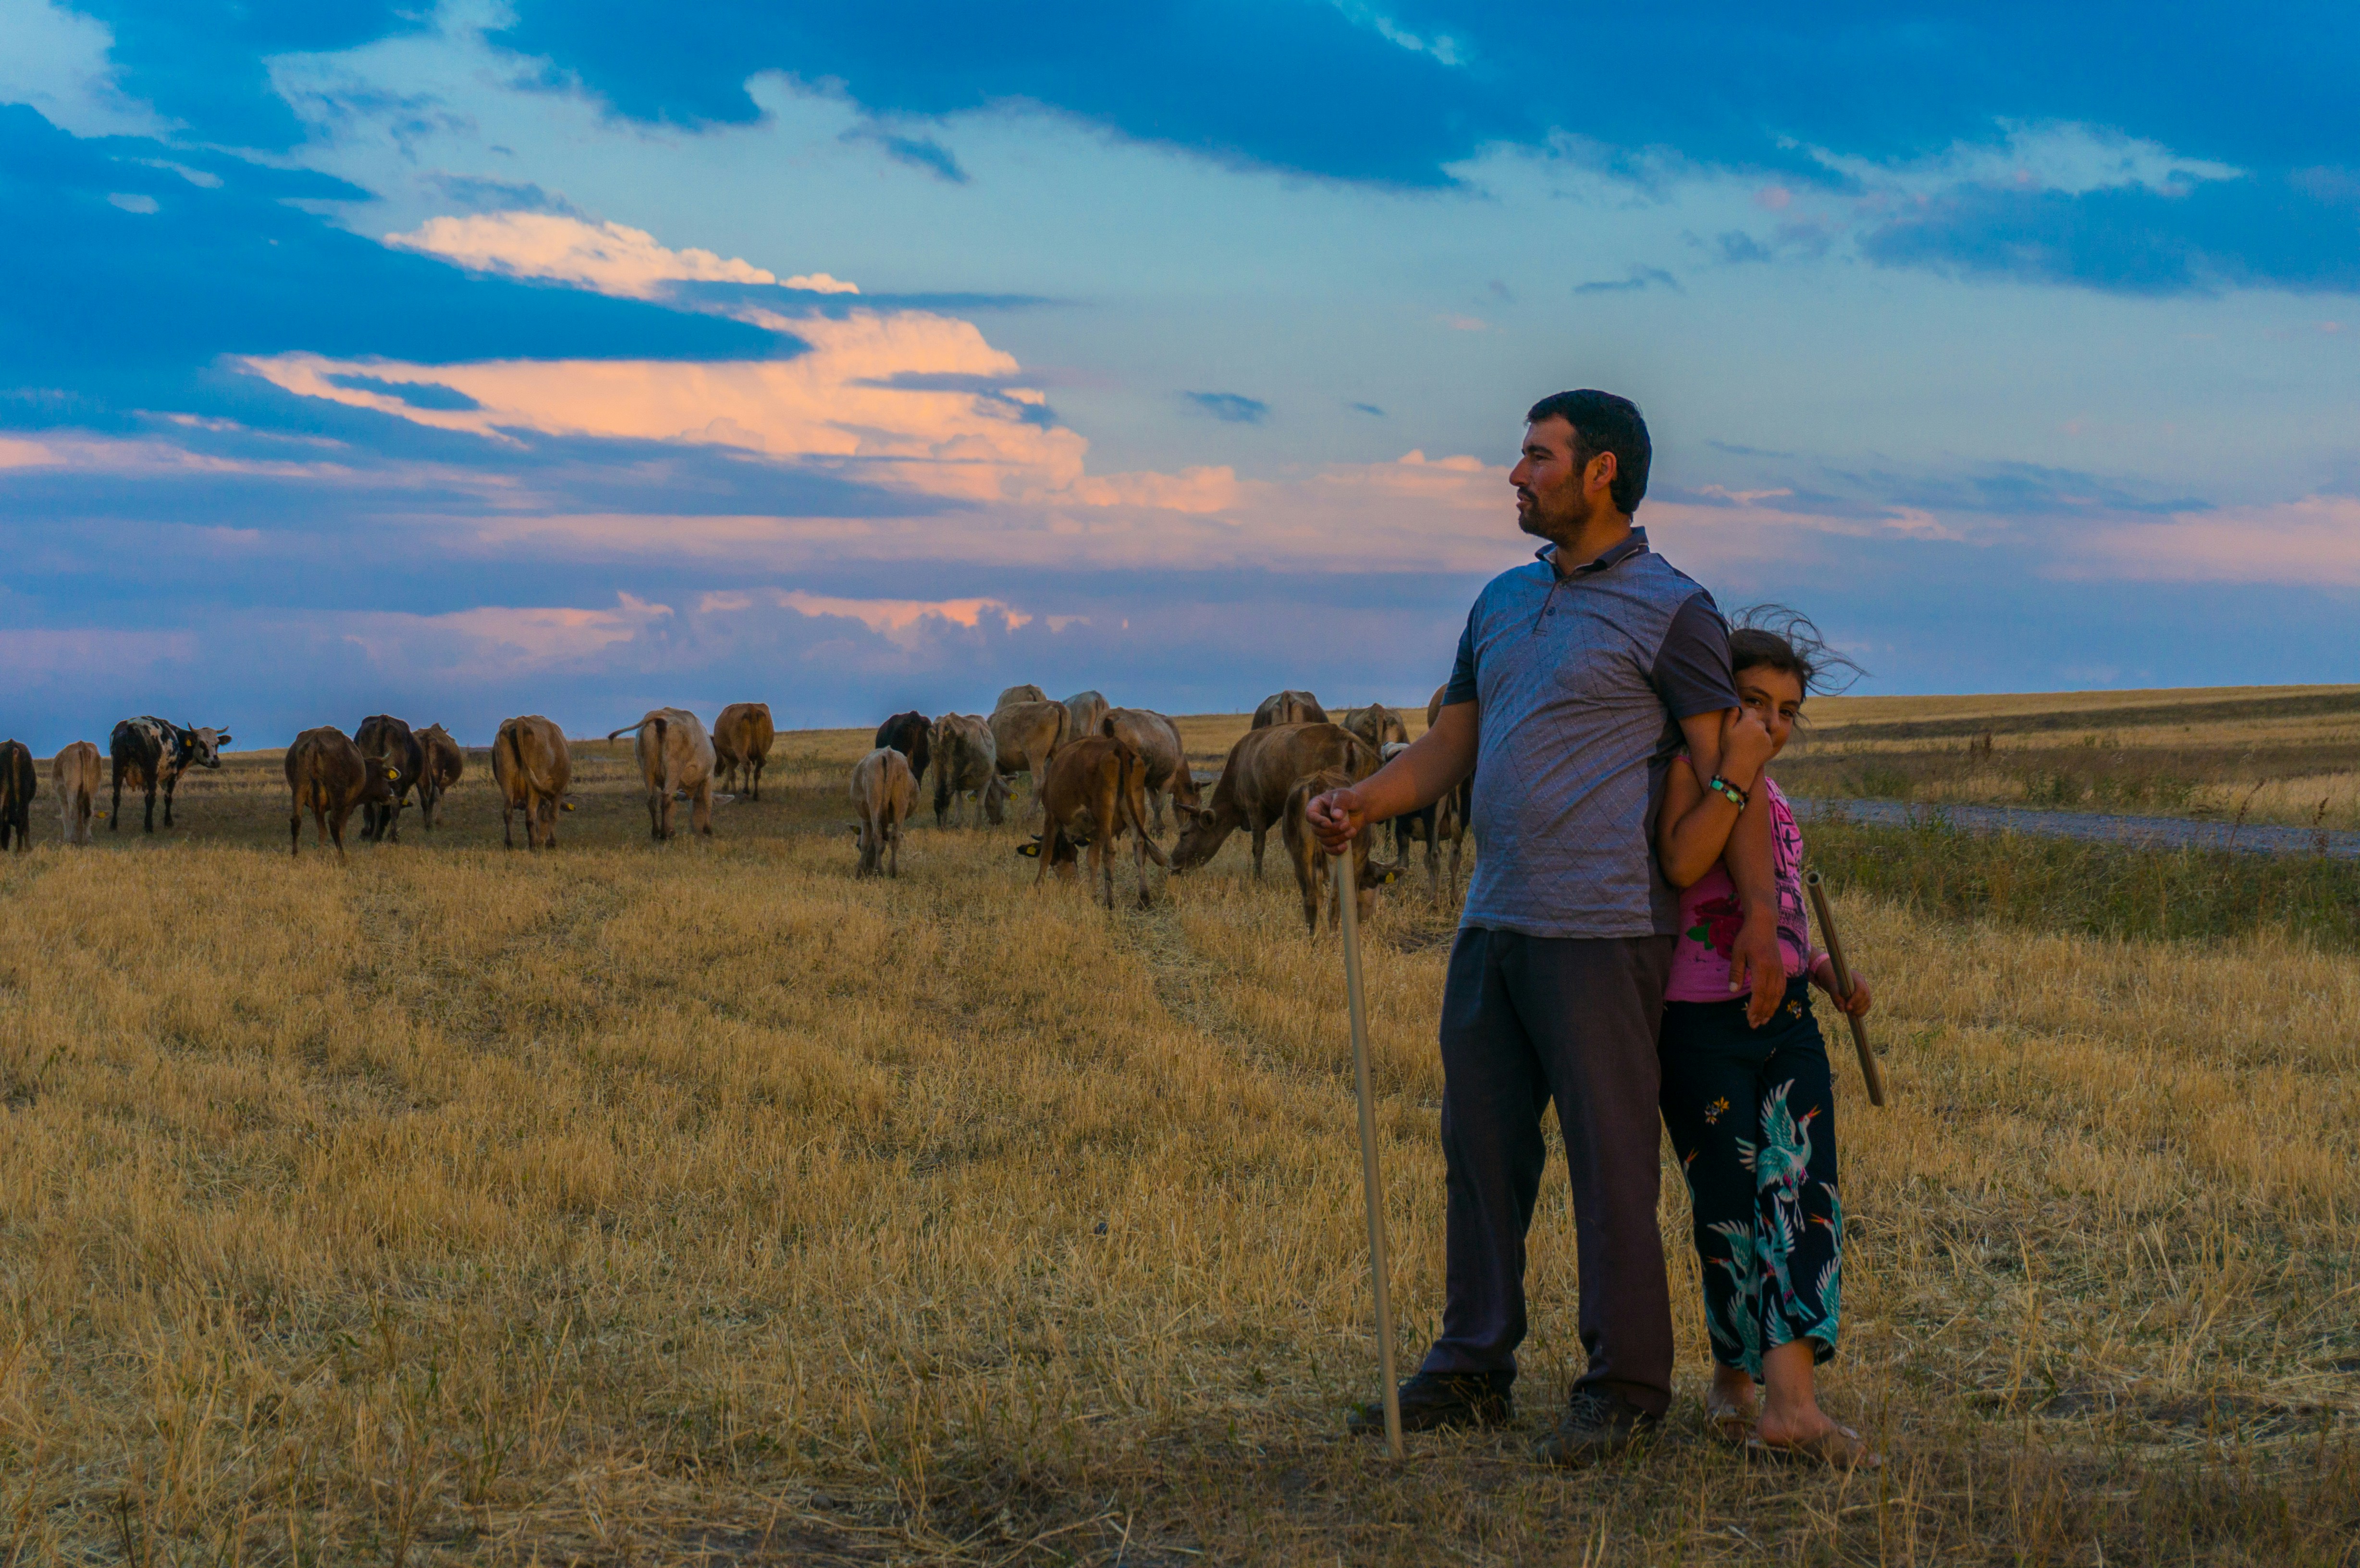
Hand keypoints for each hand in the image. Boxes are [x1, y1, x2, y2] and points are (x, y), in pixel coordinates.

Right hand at [1305, 787, 1366, 854]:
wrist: (1360, 808)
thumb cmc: (1350, 799)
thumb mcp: (1346, 796)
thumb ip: (1340, 803)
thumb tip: (1336, 817)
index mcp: (1316, 806)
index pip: (1310, 815)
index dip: (1317, 821)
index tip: (1328, 823)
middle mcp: (1317, 820)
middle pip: (1318, 831)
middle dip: (1333, 830)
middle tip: (1347, 824)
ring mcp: (1323, 831)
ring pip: (1324, 841)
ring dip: (1339, 838)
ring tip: (1353, 831)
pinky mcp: (1331, 840)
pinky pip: (1328, 849)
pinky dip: (1336, 850)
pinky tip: (1345, 846)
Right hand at [1719, 707, 1774, 789]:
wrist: (1739, 766)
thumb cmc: (1730, 748)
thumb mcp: (1725, 731)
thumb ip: (1731, 716)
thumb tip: (1735, 706)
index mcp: (1749, 721)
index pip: (1751, 711)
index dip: (1746, 715)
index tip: (1741, 723)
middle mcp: (1760, 727)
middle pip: (1758, 721)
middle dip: (1753, 725)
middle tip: (1744, 735)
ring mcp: (1767, 737)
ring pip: (1763, 730)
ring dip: (1758, 733)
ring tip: (1748, 743)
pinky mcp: (1770, 745)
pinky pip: (1767, 740)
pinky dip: (1762, 742)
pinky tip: (1753, 749)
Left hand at [1727, 911, 1784, 1027]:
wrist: (1764, 924)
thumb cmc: (1747, 937)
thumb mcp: (1737, 953)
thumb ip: (1736, 972)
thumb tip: (1732, 990)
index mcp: (1762, 967)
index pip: (1759, 992)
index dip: (1755, 1007)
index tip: (1750, 1018)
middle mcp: (1773, 971)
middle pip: (1769, 997)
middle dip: (1762, 1013)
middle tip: (1755, 1025)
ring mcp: (1779, 970)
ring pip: (1777, 994)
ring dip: (1771, 1009)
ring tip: (1764, 1021)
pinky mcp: (1781, 969)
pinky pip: (1782, 988)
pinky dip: (1778, 1000)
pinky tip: (1773, 1006)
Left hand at [1825, 969, 1871, 1017]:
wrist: (1841, 982)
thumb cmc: (1837, 986)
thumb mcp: (1833, 990)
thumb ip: (1836, 999)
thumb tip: (1842, 1010)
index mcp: (1857, 978)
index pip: (1861, 990)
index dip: (1856, 1000)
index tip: (1848, 1007)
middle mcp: (1864, 984)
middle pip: (1866, 997)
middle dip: (1858, 1007)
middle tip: (1849, 1012)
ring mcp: (1867, 991)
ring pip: (1868, 1002)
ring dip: (1861, 1011)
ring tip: (1852, 1014)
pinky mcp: (1867, 998)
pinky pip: (1867, 1006)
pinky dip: (1862, 1012)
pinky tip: (1855, 1015)